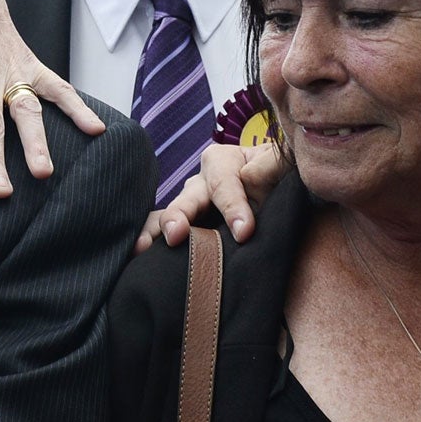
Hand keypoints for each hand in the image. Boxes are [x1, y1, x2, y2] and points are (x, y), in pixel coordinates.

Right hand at [136, 141, 287, 252]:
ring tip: (142, 249)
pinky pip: (162, 235)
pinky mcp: (186, 230)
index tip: (244, 232)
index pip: (224, 184)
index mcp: (221, 162)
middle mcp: (199, 183)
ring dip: (154, 232)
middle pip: (185, 201)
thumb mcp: (282, 165)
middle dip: (178, 217)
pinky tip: (138, 259)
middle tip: (175, 235)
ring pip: (166, 217)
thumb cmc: (279, 178)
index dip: (233, 208)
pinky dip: (151, 245)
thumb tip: (249, 177)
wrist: (278, 198)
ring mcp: (189, 208)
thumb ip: (271, 165)